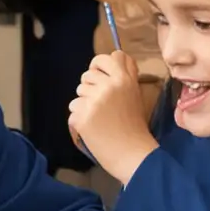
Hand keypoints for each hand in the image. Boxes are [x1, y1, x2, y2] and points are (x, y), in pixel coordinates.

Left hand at [69, 51, 157, 182]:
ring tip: (100, 117)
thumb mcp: (135, 95)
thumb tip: (116, 54)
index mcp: (123, 80)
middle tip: (104, 105)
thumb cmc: (135, 127)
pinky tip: (93, 128)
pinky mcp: (82, 116)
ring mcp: (94, 101)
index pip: (104, 58)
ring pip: (79, 91)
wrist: (134, 156)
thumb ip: (125, 76)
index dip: (101, 66)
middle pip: (87, 74)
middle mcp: (108, 86)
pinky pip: (73, 108)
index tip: (102, 75)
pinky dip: (80, 118)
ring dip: (85, 103)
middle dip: (91, 87)